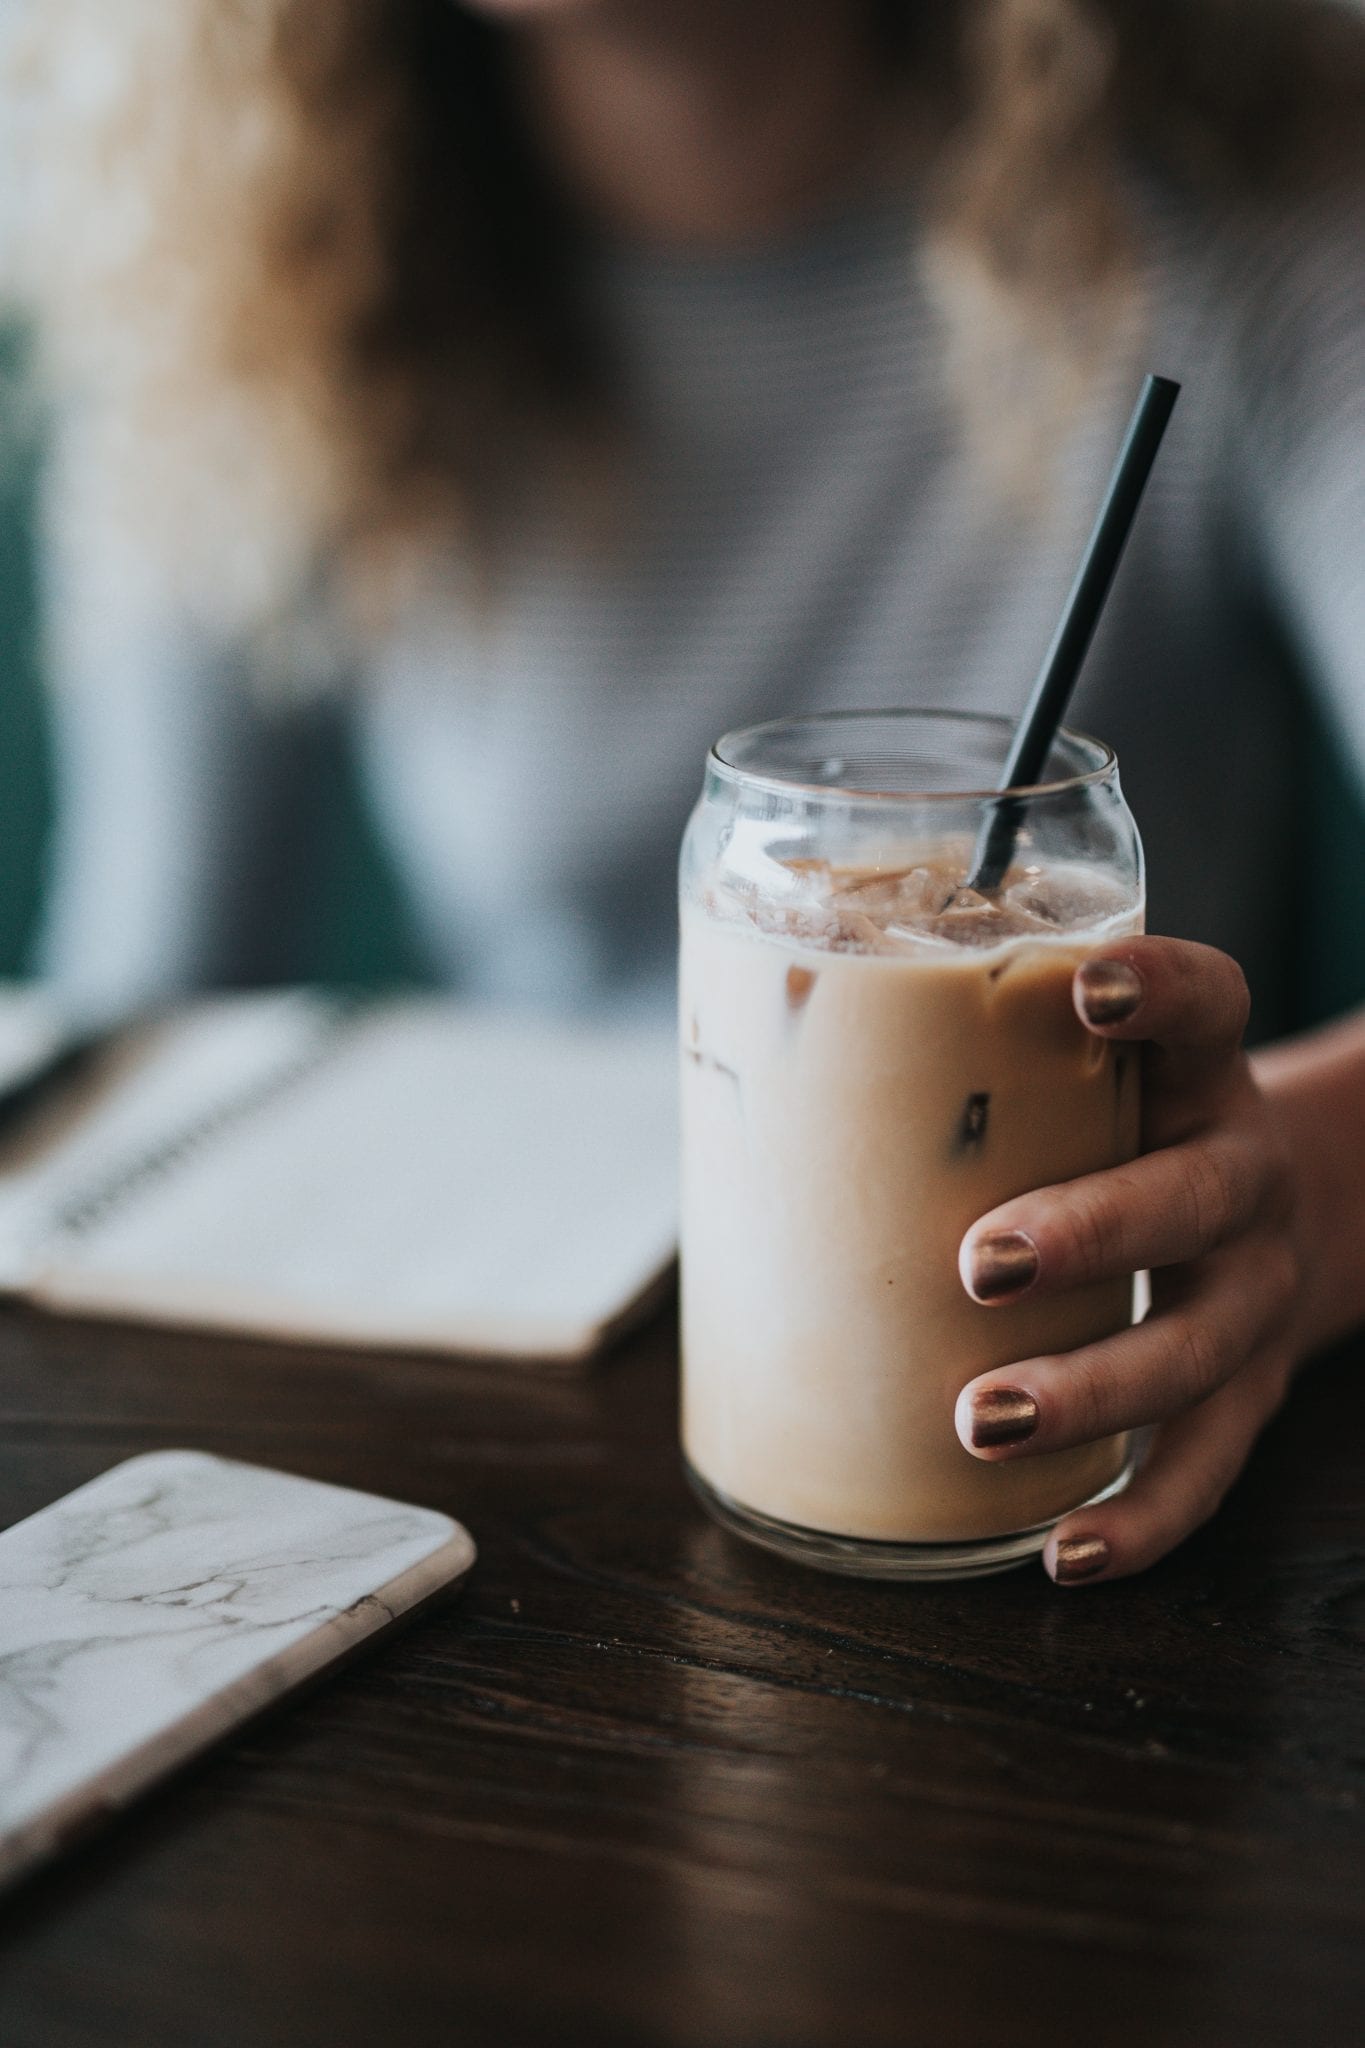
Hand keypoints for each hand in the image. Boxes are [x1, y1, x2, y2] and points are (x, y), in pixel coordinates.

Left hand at [953, 936, 1304, 1584]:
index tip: (1083, 987)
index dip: (1160, 989)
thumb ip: (980, 1066)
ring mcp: (1255, 1292)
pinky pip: (1205, 1468)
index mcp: (1196, 1077)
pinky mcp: (1254, 1393)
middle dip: (1089, 1232)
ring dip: (1090, 1390)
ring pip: (1192, 1348)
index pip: (1210, 1006)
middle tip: (982, 1264)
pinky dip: (1138, 1519)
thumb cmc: (1126, 1134)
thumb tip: (753, 1070)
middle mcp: (1243, 1177)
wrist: (1289, 1215)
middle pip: (1192, 1197)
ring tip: (981, 1420)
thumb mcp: (1091, 1077)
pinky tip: (1058, 1550)